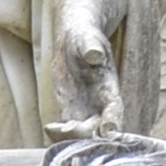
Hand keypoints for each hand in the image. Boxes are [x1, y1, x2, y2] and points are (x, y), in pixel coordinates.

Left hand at [46, 0, 127, 137]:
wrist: (77, 29)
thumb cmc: (84, 29)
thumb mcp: (86, 34)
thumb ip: (91, 44)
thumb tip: (93, 54)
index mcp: (108, 82)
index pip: (115, 108)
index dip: (113, 121)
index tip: (108, 132)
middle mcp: (100, 98)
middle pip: (99, 126)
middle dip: (87, 134)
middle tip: (66, 130)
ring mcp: (86, 103)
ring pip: (85, 130)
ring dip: (73, 137)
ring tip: (54, 130)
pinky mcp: (72, 105)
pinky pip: (70, 126)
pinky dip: (62, 132)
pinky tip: (50, 128)